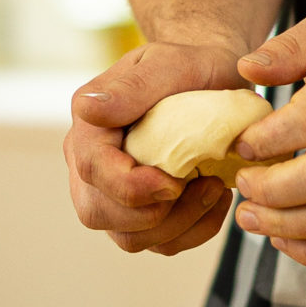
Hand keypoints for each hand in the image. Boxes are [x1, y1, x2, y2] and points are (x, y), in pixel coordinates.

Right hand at [64, 39, 245, 255]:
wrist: (215, 78)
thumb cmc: (193, 66)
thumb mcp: (170, 63)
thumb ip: (131, 88)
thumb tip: (89, 111)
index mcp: (90, 124)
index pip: (93, 171)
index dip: (131, 188)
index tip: (175, 183)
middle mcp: (92, 163)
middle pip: (102, 214)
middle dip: (157, 213)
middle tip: (208, 185)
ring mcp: (113, 193)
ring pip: (130, 239)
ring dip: (180, 225)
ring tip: (216, 190)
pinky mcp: (142, 214)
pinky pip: (160, 243)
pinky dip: (194, 232)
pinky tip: (216, 201)